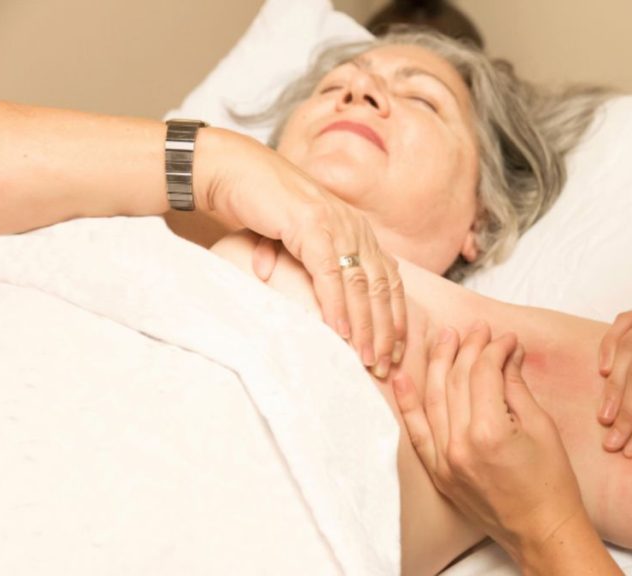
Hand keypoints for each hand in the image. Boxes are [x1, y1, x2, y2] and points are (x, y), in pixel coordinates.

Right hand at [197, 128, 406, 371]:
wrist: (234, 171)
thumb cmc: (264, 208)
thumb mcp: (301, 241)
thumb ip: (317, 269)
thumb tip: (327, 309)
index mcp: (358, 231)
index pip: (389, 280)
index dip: (395, 317)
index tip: (397, 351)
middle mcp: (355, 228)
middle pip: (382, 287)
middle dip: (386, 331)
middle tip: (387, 366)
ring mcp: (335, 226)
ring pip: (360, 284)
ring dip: (365, 325)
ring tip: (367, 357)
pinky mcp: (311, 227)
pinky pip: (329, 273)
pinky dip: (337, 304)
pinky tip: (340, 330)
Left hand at [392, 323, 592, 564]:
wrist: (542, 531)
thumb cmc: (551, 483)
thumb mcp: (542, 428)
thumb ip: (517, 387)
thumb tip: (507, 352)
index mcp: (489, 432)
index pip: (483, 373)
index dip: (495, 349)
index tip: (506, 338)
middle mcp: (459, 446)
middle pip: (456, 381)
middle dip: (467, 348)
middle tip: (476, 329)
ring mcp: (444, 461)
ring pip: (432, 399)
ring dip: (437, 364)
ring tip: (443, 338)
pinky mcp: (438, 473)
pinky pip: (417, 432)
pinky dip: (407, 403)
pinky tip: (402, 378)